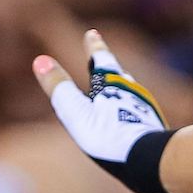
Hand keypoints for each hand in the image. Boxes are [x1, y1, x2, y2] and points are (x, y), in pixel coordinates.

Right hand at [34, 28, 170, 167]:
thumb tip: (40, 61)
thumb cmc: (108, 136)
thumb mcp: (76, 113)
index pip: (100, 59)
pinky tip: (131, 119)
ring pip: (130, 91)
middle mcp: (130, 92)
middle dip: (108, 65)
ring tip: (120, 82)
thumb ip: (59, 88)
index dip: (95, 46)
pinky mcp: (152, 126)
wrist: (150, 159)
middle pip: (117, 74)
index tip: (92, 33)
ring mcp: (144, 109)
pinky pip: (138, 111)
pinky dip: (130, 109)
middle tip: (103, 55)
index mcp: (110, 85)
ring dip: (121, 86)